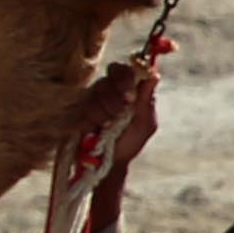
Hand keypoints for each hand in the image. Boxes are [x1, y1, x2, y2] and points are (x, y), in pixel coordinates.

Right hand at [78, 61, 161, 232]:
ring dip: (106, 112)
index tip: (129, 96)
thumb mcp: (144, 125)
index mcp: (130, 90)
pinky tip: (96, 129)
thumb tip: (154, 75)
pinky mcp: (79, 108)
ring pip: (98, 90)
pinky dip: (93, 118)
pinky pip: (85, 104)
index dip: (126, 78)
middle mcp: (111, 90)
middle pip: (111, 74)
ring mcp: (94, 97)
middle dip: (117, 96)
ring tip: (108, 127)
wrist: (106, 163)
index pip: (126, 69)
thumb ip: (146, 101)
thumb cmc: (129, 144)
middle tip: (120, 113)